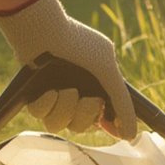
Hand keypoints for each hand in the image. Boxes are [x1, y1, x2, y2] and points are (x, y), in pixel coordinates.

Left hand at [0, 0, 137, 139]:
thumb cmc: (79, 46)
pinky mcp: (33, 95)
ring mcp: (54, 96)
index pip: (104, 119)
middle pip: (82, 127)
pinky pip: (40, 116)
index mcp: (95, 88)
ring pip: (59, 125)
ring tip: (63, 90)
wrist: (44, 30)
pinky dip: (46, 104)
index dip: (108, 127)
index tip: (112, 129)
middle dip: (85, 114)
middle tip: (87, 99)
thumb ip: (123, 103)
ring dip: (64, 109)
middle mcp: (75, 94)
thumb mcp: (109, 72)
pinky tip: (49, 91)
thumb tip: (131, 135)